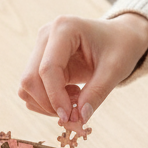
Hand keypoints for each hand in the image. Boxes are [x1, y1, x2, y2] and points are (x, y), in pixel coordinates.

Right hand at [18, 13, 147, 124]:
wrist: (120, 37)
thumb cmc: (120, 47)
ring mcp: (40, 47)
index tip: (70, 117)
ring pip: (27, 86)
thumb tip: (79, 118)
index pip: (48, 69)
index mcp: (64, 28)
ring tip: (77, 99)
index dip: (55, 97)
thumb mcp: (115, 69)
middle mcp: (46, 35)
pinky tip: (71, 94)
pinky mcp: (39, 61)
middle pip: (30, 79)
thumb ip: (97, 93)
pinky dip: (47, 101)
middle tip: (75, 112)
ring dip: (47, 103)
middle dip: (49, 103)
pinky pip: (31, 88)